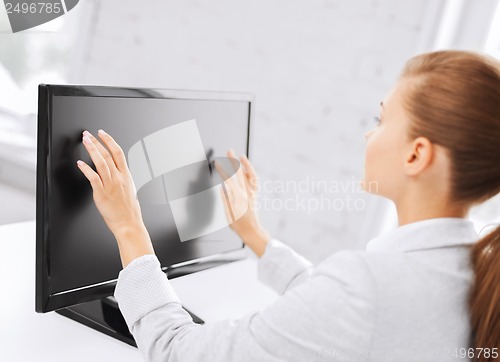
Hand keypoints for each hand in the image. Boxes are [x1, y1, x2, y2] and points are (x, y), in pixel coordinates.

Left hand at [77, 129, 153, 266]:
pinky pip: (93, 178)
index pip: (118, 153)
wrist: (129, 224)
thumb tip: (117, 174)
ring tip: (85, 142)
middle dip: (97, 142)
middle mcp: (119, 178)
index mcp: (126, 176)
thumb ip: (122, 181)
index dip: (110, 141)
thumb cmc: (129, 211)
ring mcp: (111, 185)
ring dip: (92, 150)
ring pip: (101, 163)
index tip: (102, 134)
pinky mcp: (102, 193)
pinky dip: (86, 169)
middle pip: (108, 155)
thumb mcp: (130, 191)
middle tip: (88, 134)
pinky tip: (80, 163)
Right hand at [215, 150, 270, 256]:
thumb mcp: (228, 214)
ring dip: (245, 164)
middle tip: (229, 150)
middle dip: (233, 161)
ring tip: (241, 156)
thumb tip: (223, 188)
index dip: (222, 170)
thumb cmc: (238, 225)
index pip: (228, 180)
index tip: (217, 163)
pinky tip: (245, 169)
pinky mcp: (254, 194)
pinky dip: (250, 173)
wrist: (252, 230)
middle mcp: (247, 193)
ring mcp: (252, 193)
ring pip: (249, 175)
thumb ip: (225, 200)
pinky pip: (254, 180)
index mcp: (238, 198)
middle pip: (239, 173)